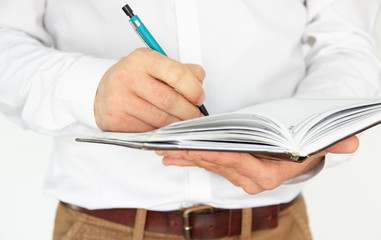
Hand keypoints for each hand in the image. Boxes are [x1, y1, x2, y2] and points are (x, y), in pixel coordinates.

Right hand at [94, 48, 205, 131]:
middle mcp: (129, 77)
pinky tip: (166, 129)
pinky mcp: (117, 120)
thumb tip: (199, 82)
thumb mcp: (155, 65)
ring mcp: (121, 100)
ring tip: (184, 124)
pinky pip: (149, 131)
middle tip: (196, 117)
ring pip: (160, 119)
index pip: (176, 73)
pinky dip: (162, 133)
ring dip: (178, 125)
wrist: (101, 91)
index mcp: (143, 59)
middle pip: (169, 100)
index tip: (199, 97)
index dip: (193, 89)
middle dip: (189, 112)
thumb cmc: (133, 78)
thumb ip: (182, 70)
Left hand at [155, 136, 358, 194]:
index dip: (219, 155)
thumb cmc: (301, 146)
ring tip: (166, 149)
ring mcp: (238, 177)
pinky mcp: (230, 171)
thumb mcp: (317, 143)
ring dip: (188, 157)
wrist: (296, 156)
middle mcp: (251, 179)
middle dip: (196, 154)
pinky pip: (207, 165)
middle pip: (220, 163)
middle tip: (172, 145)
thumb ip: (332, 143)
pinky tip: (172, 157)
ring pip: (210, 165)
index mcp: (268, 174)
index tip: (199, 148)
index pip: (240, 163)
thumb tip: (352, 142)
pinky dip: (190, 160)